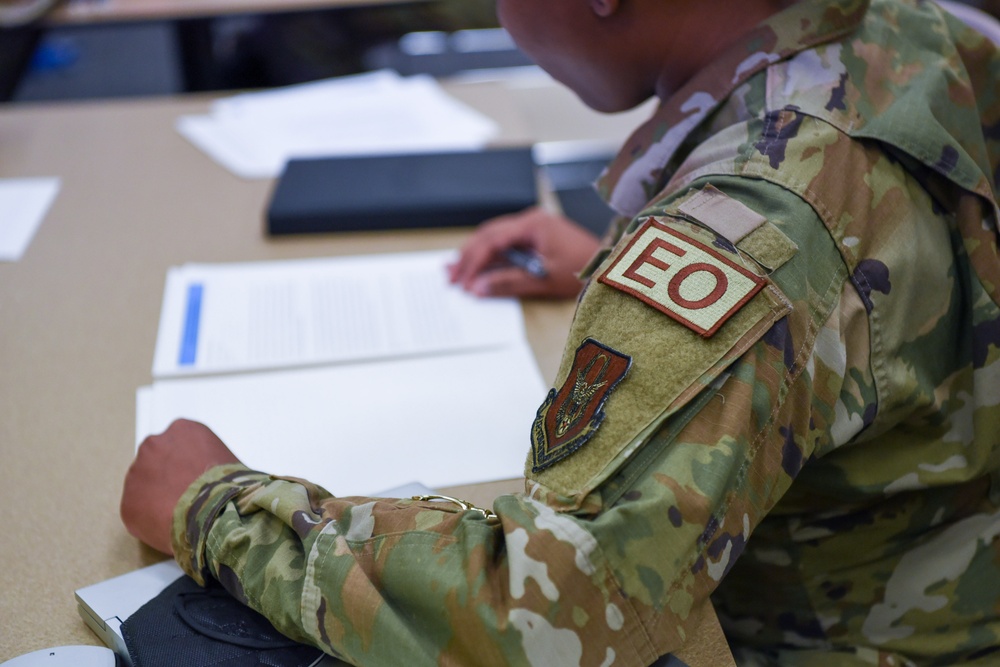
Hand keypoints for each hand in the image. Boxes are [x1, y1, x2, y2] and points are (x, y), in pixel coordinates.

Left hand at [121, 419, 240, 554]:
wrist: (215, 512)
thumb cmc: (229, 487)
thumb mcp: (227, 459)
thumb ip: (208, 459)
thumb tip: (207, 477)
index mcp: (182, 430)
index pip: (179, 445)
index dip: (188, 465)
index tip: (196, 479)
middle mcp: (154, 444)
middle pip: (157, 462)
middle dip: (168, 479)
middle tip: (187, 497)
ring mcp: (136, 473)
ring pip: (145, 487)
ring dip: (158, 498)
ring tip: (182, 514)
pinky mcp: (128, 503)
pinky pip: (139, 513)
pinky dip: (151, 521)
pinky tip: (172, 525)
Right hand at [448, 208, 600, 298]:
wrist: (611, 266)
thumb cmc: (583, 270)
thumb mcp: (544, 280)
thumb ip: (508, 283)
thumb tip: (478, 288)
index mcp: (532, 224)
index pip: (493, 241)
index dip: (474, 262)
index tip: (462, 281)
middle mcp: (530, 219)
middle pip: (488, 235)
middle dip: (468, 257)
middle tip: (450, 277)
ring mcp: (532, 226)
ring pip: (494, 237)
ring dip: (475, 256)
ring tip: (455, 272)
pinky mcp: (536, 236)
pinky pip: (506, 243)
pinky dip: (490, 256)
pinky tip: (477, 266)